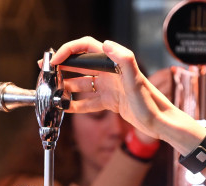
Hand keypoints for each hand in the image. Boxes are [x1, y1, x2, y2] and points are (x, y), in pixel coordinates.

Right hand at [51, 37, 186, 140]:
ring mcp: (109, 87)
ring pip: (82, 83)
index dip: (68, 51)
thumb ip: (123, 59)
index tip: (55, 60)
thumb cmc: (150, 102)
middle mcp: (110, 73)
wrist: (160, 122)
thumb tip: (106, 44)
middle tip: (45, 72)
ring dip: (66, 87)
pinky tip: (65, 108)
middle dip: (62, 66)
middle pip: (80, 64)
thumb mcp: (136, 80)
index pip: (86, 48)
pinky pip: (88, 101)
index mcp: (113, 63)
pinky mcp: (110, 102)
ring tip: (53, 92)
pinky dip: (76, 104)